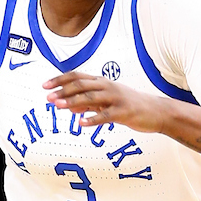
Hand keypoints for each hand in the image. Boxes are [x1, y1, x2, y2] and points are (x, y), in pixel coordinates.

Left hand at [43, 70, 169, 131]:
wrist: (155, 111)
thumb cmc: (129, 106)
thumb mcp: (106, 102)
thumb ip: (88, 103)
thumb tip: (70, 107)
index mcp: (102, 82)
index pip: (77, 77)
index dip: (60, 80)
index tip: (45, 85)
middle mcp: (108, 87)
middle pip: (81, 85)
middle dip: (63, 91)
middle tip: (48, 97)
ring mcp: (116, 99)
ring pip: (91, 98)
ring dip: (73, 102)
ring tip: (58, 106)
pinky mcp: (123, 112)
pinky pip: (105, 116)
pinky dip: (92, 119)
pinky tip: (81, 123)